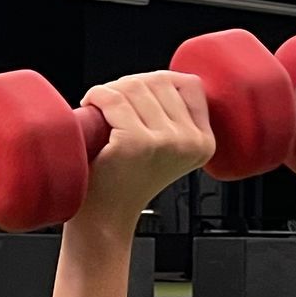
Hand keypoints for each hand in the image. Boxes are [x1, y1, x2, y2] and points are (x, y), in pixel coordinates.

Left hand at [76, 71, 214, 236]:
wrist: (106, 218)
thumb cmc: (127, 180)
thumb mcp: (167, 148)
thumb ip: (174, 116)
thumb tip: (160, 78)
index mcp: (204, 142)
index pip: (190, 85)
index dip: (157, 82)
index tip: (137, 98)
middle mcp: (191, 142)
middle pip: (159, 81)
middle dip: (129, 86)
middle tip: (111, 107)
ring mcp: (165, 142)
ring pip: (134, 86)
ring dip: (110, 92)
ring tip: (101, 112)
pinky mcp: (136, 143)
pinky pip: (112, 99)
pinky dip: (96, 97)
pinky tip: (91, 108)